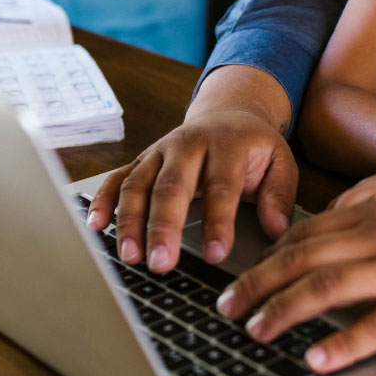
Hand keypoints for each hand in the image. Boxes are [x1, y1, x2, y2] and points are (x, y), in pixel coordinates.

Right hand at [87, 67, 296, 273]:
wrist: (227, 112)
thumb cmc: (253, 146)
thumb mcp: (280, 161)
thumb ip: (279, 195)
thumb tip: (276, 229)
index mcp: (227, 144)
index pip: (221, 186)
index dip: (217, 221)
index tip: (216, 255)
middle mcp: (188, 144)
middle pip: (171, 186)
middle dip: (164, 226)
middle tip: (161, 262)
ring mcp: (159, 151)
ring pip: (138, 184)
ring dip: (130, 221)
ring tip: (130, 256)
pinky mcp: (141, 160)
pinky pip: (117, 178)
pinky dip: (103, 201)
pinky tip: (95, 226)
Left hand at [216, 190, 375, 372]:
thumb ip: (375, 219)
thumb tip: (332, 235)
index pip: (307, 232)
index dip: (269, 256)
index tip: (245, 276)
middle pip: (303, 258)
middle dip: (258, 284)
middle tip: (227, 307)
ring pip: (328, 287)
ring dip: (284, 311)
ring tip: (256, 332)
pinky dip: (341, 344)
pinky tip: (316, 358)